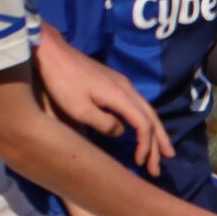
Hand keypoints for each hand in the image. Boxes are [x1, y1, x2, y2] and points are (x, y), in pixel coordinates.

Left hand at [32, 26, 171, 174]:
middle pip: (151, 117)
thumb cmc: (62, 82)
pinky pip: (137, 105)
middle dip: (159, 142)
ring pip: (146, 110)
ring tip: (162, 150)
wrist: (53, 52)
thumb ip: (104, 123)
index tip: (140, 163)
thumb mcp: (79, 109)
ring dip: (155, 131)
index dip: (145, 145)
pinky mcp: (114, 82)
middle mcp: (127, 88)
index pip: (143, 124)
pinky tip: (142, 128)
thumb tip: (121, 132)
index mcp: (120, 96)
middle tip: (163, 163)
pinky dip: (145, 121)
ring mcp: (122, 83)